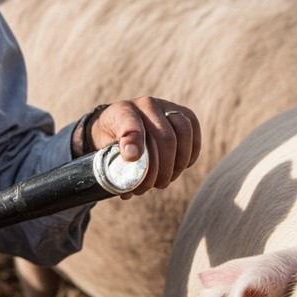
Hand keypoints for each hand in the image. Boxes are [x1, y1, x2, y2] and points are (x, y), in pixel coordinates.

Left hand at [78, 96, 201, 196]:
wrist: (121, 126)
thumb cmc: (112, 144)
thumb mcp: (104, 152)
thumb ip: (112, 168)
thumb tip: (128, 192)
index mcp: (121, 112)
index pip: (129, 124)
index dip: (133, 140)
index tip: (131, 158)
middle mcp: (145, 104)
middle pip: (164, 137)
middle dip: (162, 168)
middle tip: (155, 185)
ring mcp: (165, 106)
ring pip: (182, 133)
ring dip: (178, 163)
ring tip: (166, 180)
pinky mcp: (182, 113)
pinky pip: (193, 132)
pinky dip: (190, 154)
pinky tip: (180, 167)